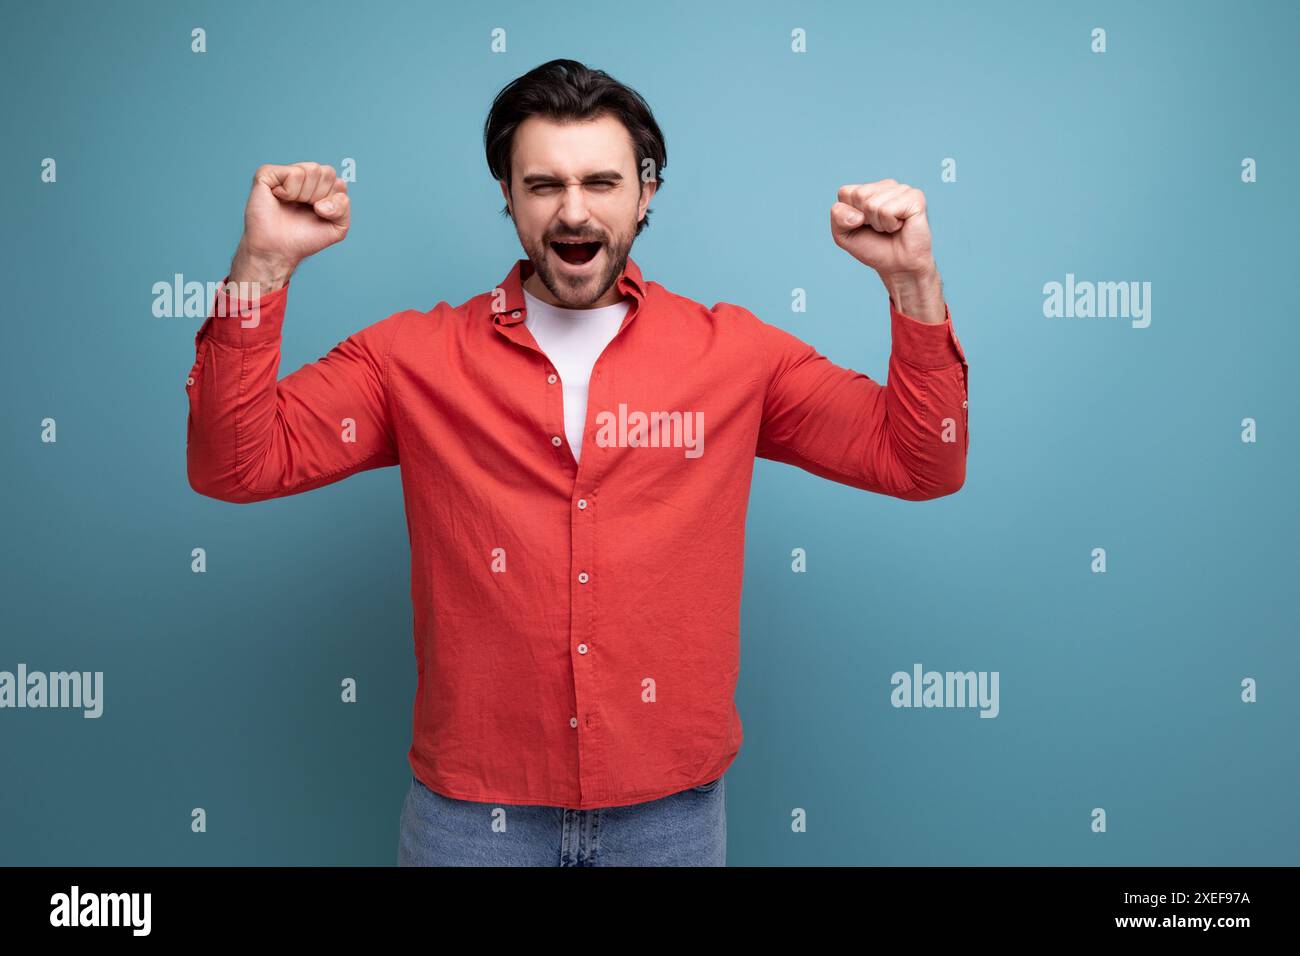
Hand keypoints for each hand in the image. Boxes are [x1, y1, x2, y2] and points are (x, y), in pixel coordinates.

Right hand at [232, 162, 350, 285]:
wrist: (279, 250)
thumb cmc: (304, 238)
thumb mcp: (337, 227)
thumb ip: (343, 207)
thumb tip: (322, 202)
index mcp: (320, 185)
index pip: (339, 182)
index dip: (333, 202)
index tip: (319, 215)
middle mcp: (303, 175)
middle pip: (327, 172)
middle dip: (320, 196)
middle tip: (303, 209)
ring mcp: (285, 173)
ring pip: (312, 170)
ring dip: (305, 195)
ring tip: (291, 204)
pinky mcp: (267, 173)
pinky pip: (294, 173)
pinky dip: (290, 191)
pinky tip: (279, 198)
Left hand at [831, 179, 943, 322]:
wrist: (898, 266)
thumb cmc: (873, 248)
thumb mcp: (844, 235)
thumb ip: (838, 218)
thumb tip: (857, 214)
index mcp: (870, 189)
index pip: (844, 192)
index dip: (848, 216)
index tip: (863, 225)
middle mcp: (887, 185)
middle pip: (859, 196)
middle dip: (864, 220)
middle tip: (879, 229)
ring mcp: (902, 189)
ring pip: (872, 204)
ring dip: (879, 224)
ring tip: (890, 228)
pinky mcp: (915, 198)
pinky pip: (887, 210)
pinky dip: (890, 225)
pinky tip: (900, 226)